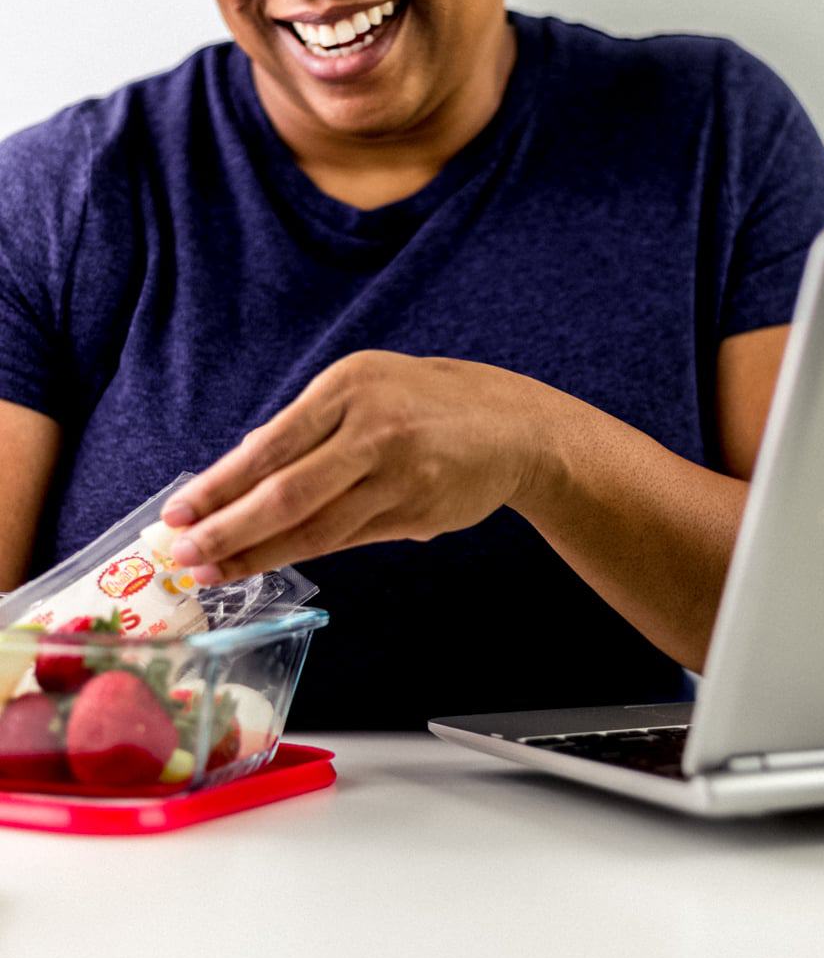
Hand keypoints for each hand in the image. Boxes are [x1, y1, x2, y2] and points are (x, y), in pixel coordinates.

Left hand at [160, 350, 547, 583]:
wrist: (512, 424)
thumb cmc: (423, 405)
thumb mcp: (364, 388)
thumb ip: (307, 428)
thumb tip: (237, 471)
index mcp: (349, 385)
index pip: (269, 445)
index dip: (218, 486)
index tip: (177, 514)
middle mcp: (373, 427)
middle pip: (284, 492)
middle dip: (225, 529)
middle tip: (181, 555)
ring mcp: (398, 473)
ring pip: (313, 527)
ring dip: (255, 554)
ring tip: (211, 571)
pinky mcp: (417, 511)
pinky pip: (347, 539)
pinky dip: (300, 554)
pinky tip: (266, 564)